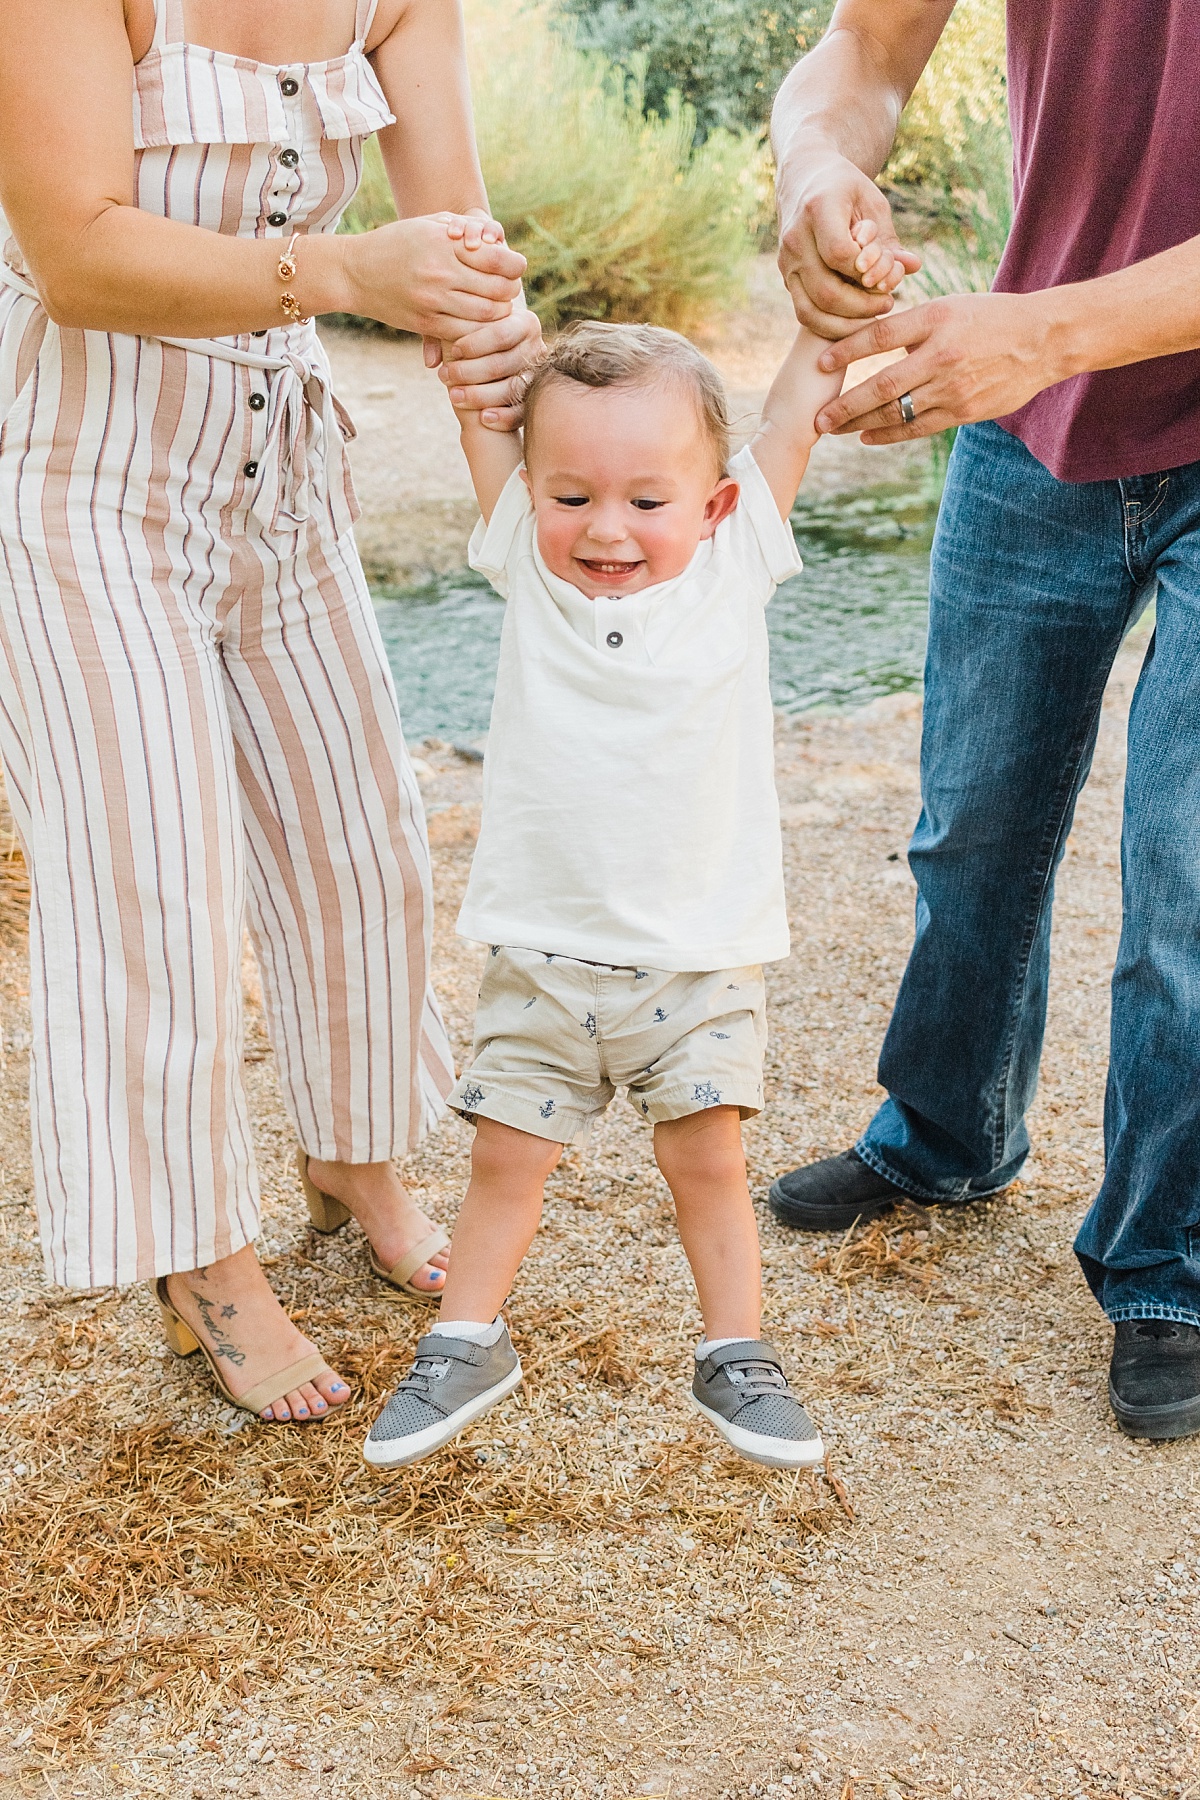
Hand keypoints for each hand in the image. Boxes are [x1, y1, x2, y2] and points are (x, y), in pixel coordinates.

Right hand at [343, 213, 525, 339]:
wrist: (355, 272)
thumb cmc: (397, 243)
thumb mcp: (428, 225)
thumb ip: (463, 230)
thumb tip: (498, 241)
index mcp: (444, 243)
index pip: (497, 258)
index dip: (514, 265)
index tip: (516, 267)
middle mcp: (440, 272)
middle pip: (498, 289)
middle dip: (511, 290)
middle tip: (510, 289)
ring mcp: (433, 300)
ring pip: (486, 315)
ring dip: (499, 313)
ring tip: (498, 306)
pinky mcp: (426, 322)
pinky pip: (466, 332)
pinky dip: (479, 330)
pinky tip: (479, 323)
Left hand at [432, 303, 543, 429]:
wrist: (493, 362)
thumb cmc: (474, 341)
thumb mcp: (462, 329)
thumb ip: (443, 334)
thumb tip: (431, 361)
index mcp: (524, 322)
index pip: (500, 334)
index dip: (473, 345)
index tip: (452, 352)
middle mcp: (536, 347)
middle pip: (502, 363)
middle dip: (469, 372)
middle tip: (444, 376)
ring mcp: (537, 375)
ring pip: (511, 389)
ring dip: (479, 395)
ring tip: (453, 396)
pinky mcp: (535, 400)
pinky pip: (521, 412)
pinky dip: (503, 417)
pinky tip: (483, 418)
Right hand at [777, 153, 921, 338]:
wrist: (805, 179)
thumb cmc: (847, 191)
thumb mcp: (873, 204)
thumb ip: (889, 239)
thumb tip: (913, 267)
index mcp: (818, 209)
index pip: (840, 254)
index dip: (865, 272)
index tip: (885, 276)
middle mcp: (795, 238)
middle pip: (826, 291)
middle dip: (862, 306)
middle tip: (888, 304)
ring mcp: (786, 262)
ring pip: (811, 311)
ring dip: (846, 324)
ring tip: (873, 317)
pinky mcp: (786, 278)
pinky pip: (804, 314)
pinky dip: (830, 325)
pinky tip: (854, 321)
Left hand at [812, 292, 1055, 442]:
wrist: (1043, 340)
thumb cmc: (990, 318)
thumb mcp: (951, 307)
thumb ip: (913, 326)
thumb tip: (871, 340)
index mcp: (936, 319)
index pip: (880, 335)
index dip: (847, 350)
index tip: (821, 363)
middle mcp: (942, 355)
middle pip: (882, 385)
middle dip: (845, 405)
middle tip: (818, 418)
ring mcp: (953, 387)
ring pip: (896, 412)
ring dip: (860, 424)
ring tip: (834, 429)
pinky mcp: (964, 411)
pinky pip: (918, 427)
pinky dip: (889, 434)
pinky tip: (867, 437)